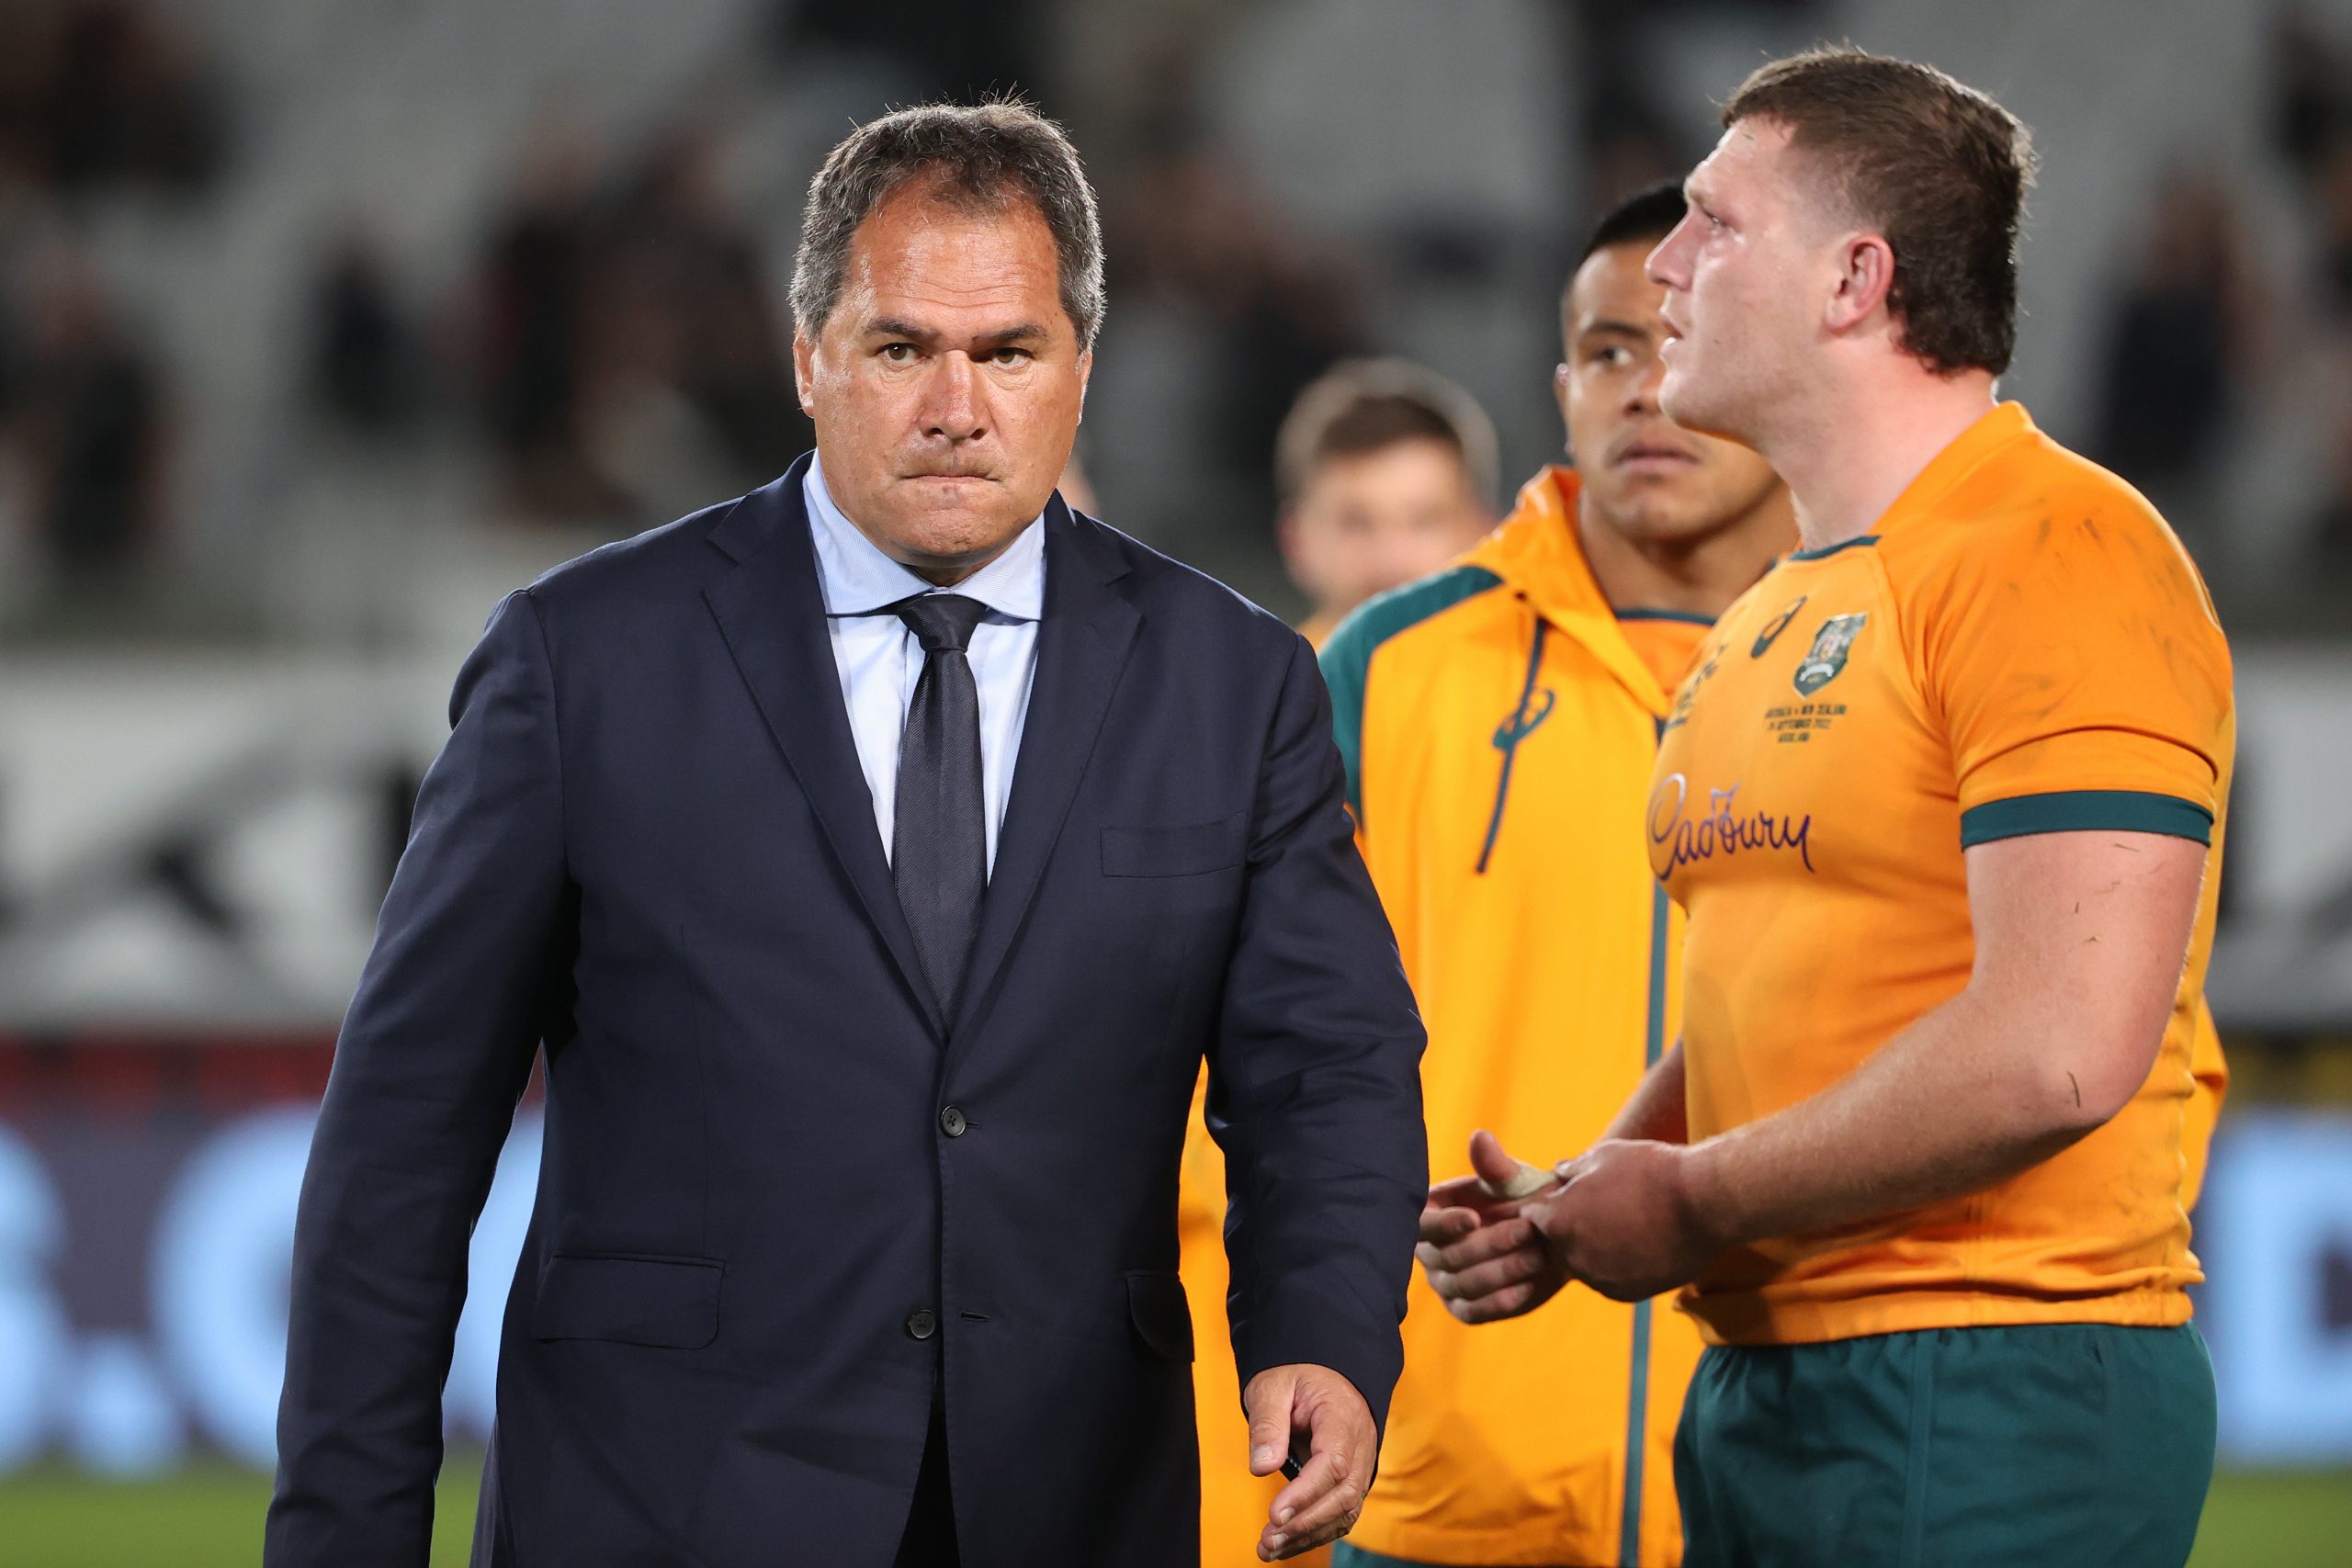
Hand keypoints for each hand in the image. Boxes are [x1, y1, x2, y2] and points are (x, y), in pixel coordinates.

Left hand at [1241, 1362, 1376, 1559]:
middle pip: (1344, 1494)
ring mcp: (1361, 1464)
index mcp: (1342, 1415)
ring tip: (1269, 1549)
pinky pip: (1341, 1512)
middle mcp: (1361, 1444)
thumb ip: (1268, 1424)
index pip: (1332, 1462)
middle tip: (1268, 1540)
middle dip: (1305, 1522)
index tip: (1274, 1515)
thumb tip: (1262, 1468)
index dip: (1305, 1493)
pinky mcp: (1352, 1479)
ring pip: (1346, 1510)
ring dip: (1309, 1534)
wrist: (1324, 1372)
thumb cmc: (1296, 1377)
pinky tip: (1287, 1544)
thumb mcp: (1273, 1387)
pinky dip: (1315, 1532)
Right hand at [1415, 1129, 1568, 1323]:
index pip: (1424, 1225)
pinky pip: (1475, 1312)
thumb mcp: (1512, 1180)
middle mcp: (1430, 1252)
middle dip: (1490, 1244)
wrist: (1548, 1236)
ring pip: (1464, 1285)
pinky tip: (1528, 1285)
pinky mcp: (1466, 1308)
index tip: (1475, 1218)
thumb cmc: (1521, 1200)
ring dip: (1502, 1270)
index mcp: (1430, 1215)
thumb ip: (1494, 1165)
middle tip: (1528, 1230)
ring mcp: (1446, 1283)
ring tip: (1537, 1255)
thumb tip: (1480, 1137)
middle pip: (1449, 1257)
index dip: (1446, 1223)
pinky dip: (1500, 1301)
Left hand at [1535, 1138, 1727, 1302]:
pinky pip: (1610, 1279)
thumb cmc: (1650, 1171)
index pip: (1533, 1218)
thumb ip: (1572, 1169)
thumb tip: (1560, 1174)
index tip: (1560, 1198)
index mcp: (1559, 1220)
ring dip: (1592, 1248)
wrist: (1702, 1204)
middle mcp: (1572, 1256)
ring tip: (1620, 1224)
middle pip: (1555, 1244)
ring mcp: (1600, 1279)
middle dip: (1567, 1228)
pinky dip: (1616, 1265)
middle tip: (1594, 1209)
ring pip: (1583, 1264)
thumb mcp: (1603, 1156)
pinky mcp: (1627, 1294)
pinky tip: (1637, 1244)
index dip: (1545, 1206)